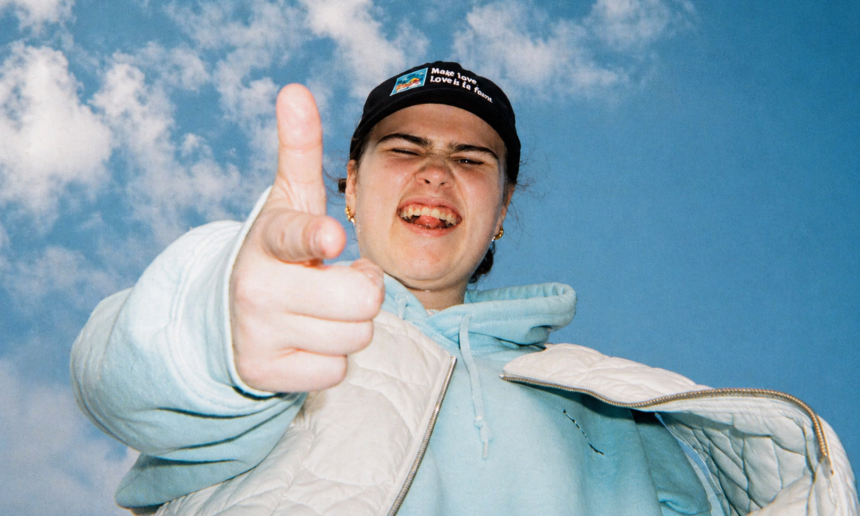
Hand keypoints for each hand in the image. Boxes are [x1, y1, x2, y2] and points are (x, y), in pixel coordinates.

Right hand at [230, 84, 383, 392]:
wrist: (227, 316)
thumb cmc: (277, 252)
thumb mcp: (287, 203)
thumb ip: (298, 150)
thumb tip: (295, 90)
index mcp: (267, 238)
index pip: (294, 235)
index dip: (315, 239)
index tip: (331, 241)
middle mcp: (257, 286)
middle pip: (362, 300)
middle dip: (365, 292)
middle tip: (339, 282)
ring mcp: (259, 333)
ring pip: (356, 338)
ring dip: (350, 326)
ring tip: (321, 311)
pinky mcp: (263, 374)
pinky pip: (335, 371)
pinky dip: (331, 359)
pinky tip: (307, 341)